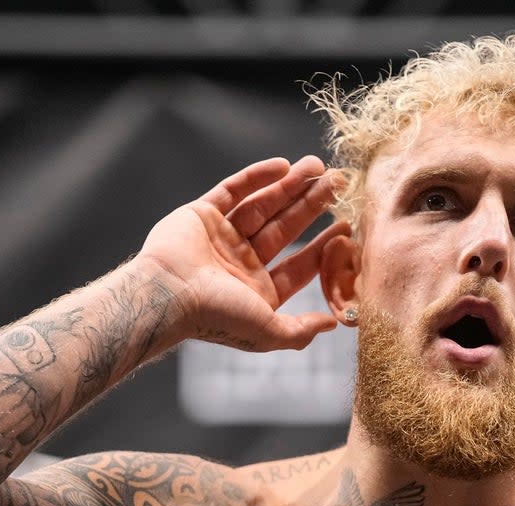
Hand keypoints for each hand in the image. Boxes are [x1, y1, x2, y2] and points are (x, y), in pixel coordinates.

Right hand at [138, 156, 348, 351]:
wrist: (167, 295)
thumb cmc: (216, 316)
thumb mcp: (267, 332)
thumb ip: (300, 331)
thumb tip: (334, 324)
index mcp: (256, 290)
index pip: (299, 265)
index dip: (324, 247)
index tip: (347, 227)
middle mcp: (240, 263)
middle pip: (285, 228)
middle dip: (312, 206)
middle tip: (339, 183)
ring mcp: (221, 237)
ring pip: (263, 205)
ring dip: (290, 186)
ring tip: (317, 166)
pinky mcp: (201, 214)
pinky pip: (233, 190)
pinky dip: (256, 177)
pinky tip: (283, 165)